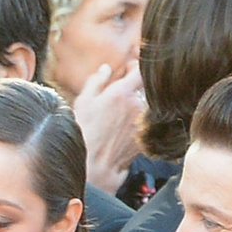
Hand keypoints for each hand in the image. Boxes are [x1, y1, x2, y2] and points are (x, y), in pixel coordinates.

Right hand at [73, 61, 145, 195]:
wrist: (94, 165)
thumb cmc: (84, 133)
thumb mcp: (83, 102)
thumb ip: (97, 81)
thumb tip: (106, 69)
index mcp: (122, 92)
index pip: (140, 69)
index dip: (136, 67)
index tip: (129, 70)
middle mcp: (137, 105)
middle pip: (146, 86)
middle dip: (137, 86)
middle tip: (124, 91)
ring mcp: (144, 121)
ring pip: (148, 104)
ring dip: (139, 103)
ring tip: (122, 112)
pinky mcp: (146, 134)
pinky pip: (148, 120)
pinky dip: (140, 119)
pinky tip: (125, 126)